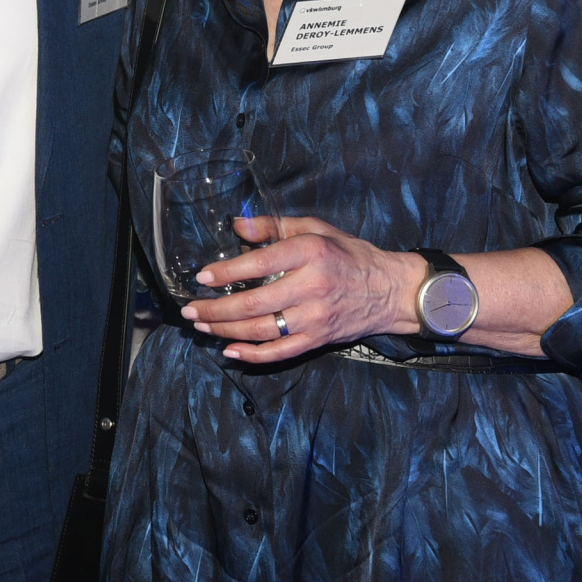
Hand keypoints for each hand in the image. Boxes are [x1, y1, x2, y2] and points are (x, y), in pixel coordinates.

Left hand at [178, 216, 422, 365]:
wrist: (391, 290)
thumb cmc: (349, 254)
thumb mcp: (315, 229)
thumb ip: (273, 226)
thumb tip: (236, 225)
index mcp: (309, 254)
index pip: (259, 265)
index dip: (226, 273)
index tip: (202, 277)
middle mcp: (311, 287)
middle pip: (254, 303)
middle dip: (215, 309)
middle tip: (190, 310)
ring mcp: (315, 318)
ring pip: (262, 330)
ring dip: (226, 331)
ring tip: (201, 326)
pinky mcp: (319, 339)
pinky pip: (280, 352)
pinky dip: (253, 355)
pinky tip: (230, 351)